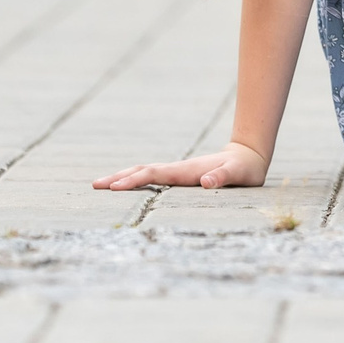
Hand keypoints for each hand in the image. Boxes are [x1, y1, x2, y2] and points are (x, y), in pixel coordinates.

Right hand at [91, 141, 268, 190]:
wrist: (248, 155)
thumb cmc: (244, 169)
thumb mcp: (238, 174)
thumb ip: (223, 177)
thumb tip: (205, 182)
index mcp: (186, 171)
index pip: (154, 175)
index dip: (134, 181)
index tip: (114, 187)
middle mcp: (178, 169)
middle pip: (142, 170)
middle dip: (118, 178)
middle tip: (95, 185)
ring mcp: (178, 171)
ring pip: (145, 172)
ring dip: (123, 177)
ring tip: (102, 185)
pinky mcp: (180, 176)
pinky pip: (152, 177)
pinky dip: (135, 180)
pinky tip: (126, 186)